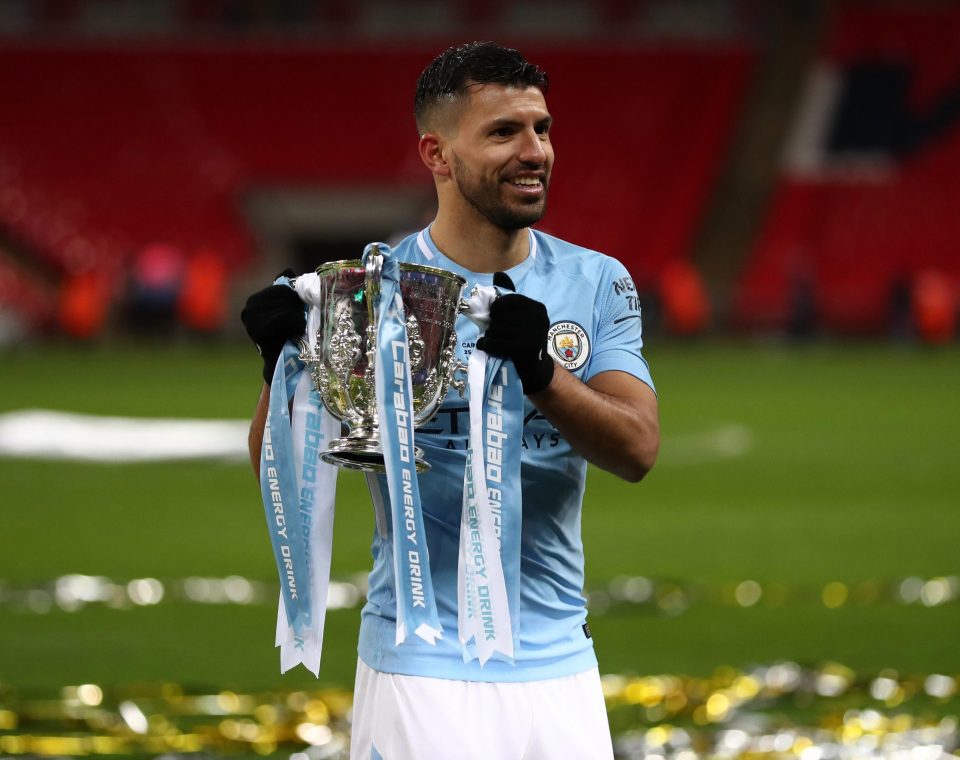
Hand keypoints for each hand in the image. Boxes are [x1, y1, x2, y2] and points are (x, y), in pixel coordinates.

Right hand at [240, 270, 304, 383]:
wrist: (284, 363)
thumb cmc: (290, 336)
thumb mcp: (288, 310)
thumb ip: (287, 291)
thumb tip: (288, 270)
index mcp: (254, 301)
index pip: (282, 287)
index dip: (296, 299)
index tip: (299, 313)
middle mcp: (248, 308)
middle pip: (284, 294)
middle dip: (298, 307)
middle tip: (299, 323)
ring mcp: (250, 319)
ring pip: (286, 305)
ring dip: (299, 317)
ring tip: (297, 330)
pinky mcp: (257, 329)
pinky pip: (284, 316)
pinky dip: (296, 323)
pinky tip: (297, 332)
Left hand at [475, 277, 553, 394]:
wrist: (534, 370)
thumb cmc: (523, 340)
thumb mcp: (519, 317)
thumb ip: (510, 297)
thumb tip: (498, 274)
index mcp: (537, 307)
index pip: (507, 300)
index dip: (496, 309)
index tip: (496, 318)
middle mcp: (539, 318)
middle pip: (500, 315)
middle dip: (493, 325)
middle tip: (497, 334)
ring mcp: (534, 333)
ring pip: (496, 328)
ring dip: (489, 336)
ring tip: (495, 341)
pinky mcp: (525, 348)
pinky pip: (496, 342)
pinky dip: (486, 344)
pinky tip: (485, 345)